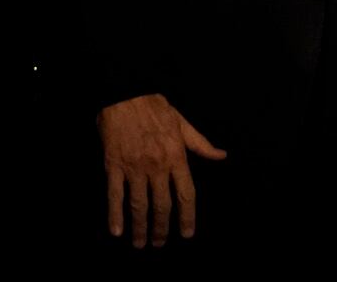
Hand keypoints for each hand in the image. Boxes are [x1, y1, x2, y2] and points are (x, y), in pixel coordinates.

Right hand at [97, 93, 226, 247]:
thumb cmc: (154, 106)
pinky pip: (115, 195)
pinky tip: (116, 231)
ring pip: (139, 205)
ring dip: (140, 227)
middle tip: (159, 243)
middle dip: (161, 228)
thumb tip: (221, 156)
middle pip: (162, 205)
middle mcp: (157, 165)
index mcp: (176, 156)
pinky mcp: (114, 165)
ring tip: (139, 243)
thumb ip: (200, 144)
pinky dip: (114, 214)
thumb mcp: (182, 122)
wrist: (125, 92)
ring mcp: (134, 167)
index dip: (187, 217)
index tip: (187, 234)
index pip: (186, 194)